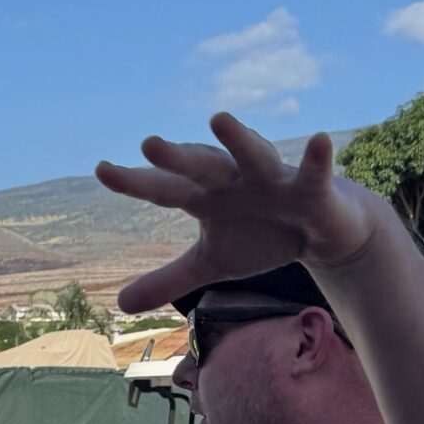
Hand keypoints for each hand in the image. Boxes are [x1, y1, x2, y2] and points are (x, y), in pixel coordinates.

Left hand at [99, 113, 392, 312]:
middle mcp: (233, 180)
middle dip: (177, 157)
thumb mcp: (212, 263)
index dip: (135, 182)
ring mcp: (271, 179)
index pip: (163, 189)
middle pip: (200, 166)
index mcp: (206, 196)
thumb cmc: (261, 236)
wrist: (320, 230)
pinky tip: (320, 140)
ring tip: (218, 118)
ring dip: (237, 138)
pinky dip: (317, 158)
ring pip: (252, 155)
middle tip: (148, 145)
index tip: (102, 170)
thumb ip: (169, 279)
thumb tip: (119, 305)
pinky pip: (313, 172)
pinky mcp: (310, 188)